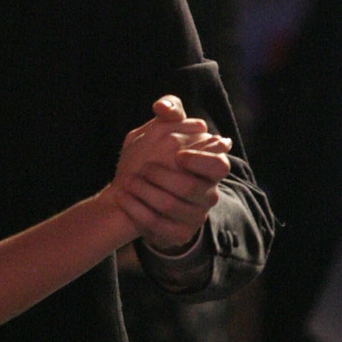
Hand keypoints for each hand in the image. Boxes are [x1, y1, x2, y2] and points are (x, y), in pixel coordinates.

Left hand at [109, 96, 230, 250]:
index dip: (200, 161)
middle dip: (161, 177)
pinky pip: (157, 225)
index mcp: (211, 168)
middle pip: (190, 187)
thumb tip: (163, 108)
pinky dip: (135, 209)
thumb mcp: (160, 130)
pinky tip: (123, 198)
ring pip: (170, 206)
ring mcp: (195, 216)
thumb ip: (169, 113)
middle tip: (142, 170)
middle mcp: (208, 194)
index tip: (177, 155)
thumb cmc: (153, 156)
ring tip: (126, 182)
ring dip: (144, 192)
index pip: (218, 165)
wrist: (136, 193)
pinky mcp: (179, 234)